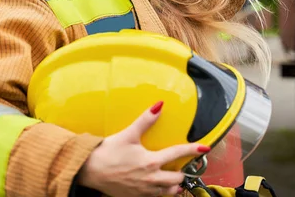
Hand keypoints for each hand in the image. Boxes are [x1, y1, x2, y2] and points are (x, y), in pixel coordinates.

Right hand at [76, 101, 208, 195]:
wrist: (90, 171)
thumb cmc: (108, 152)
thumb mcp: (128, 134)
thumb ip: (145, 120)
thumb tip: (159, 105)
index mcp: (151, 162)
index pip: (178, 154)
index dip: (193, 150)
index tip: (205, 148)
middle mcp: (151, 179)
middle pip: (178, 179)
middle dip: (181, 172)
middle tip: (181, 165)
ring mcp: (145, 191)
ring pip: (169, 192)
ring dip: (174, 185)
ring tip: (173, 178)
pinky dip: (161, 192)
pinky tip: (156, 185)